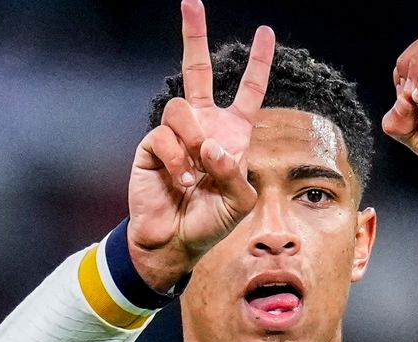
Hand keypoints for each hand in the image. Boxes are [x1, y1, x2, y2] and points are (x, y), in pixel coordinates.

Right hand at [126, 0, 274, 289]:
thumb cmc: (212, 222)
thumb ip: (234, 172)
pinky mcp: (152, 145)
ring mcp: (176, 134)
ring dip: (194, 141)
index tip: (266, 33)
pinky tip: (180, 180)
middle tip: (192, 2)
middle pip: (196, 71)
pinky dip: (177, 160)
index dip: (257, 64)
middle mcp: (203, 126)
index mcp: (231, 134)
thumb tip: (212, 144)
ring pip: (182, 108)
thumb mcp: (239, 201)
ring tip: (195, 173)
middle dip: (194, 36)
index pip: (247, 92)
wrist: (176, 241)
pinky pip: (165, 136)